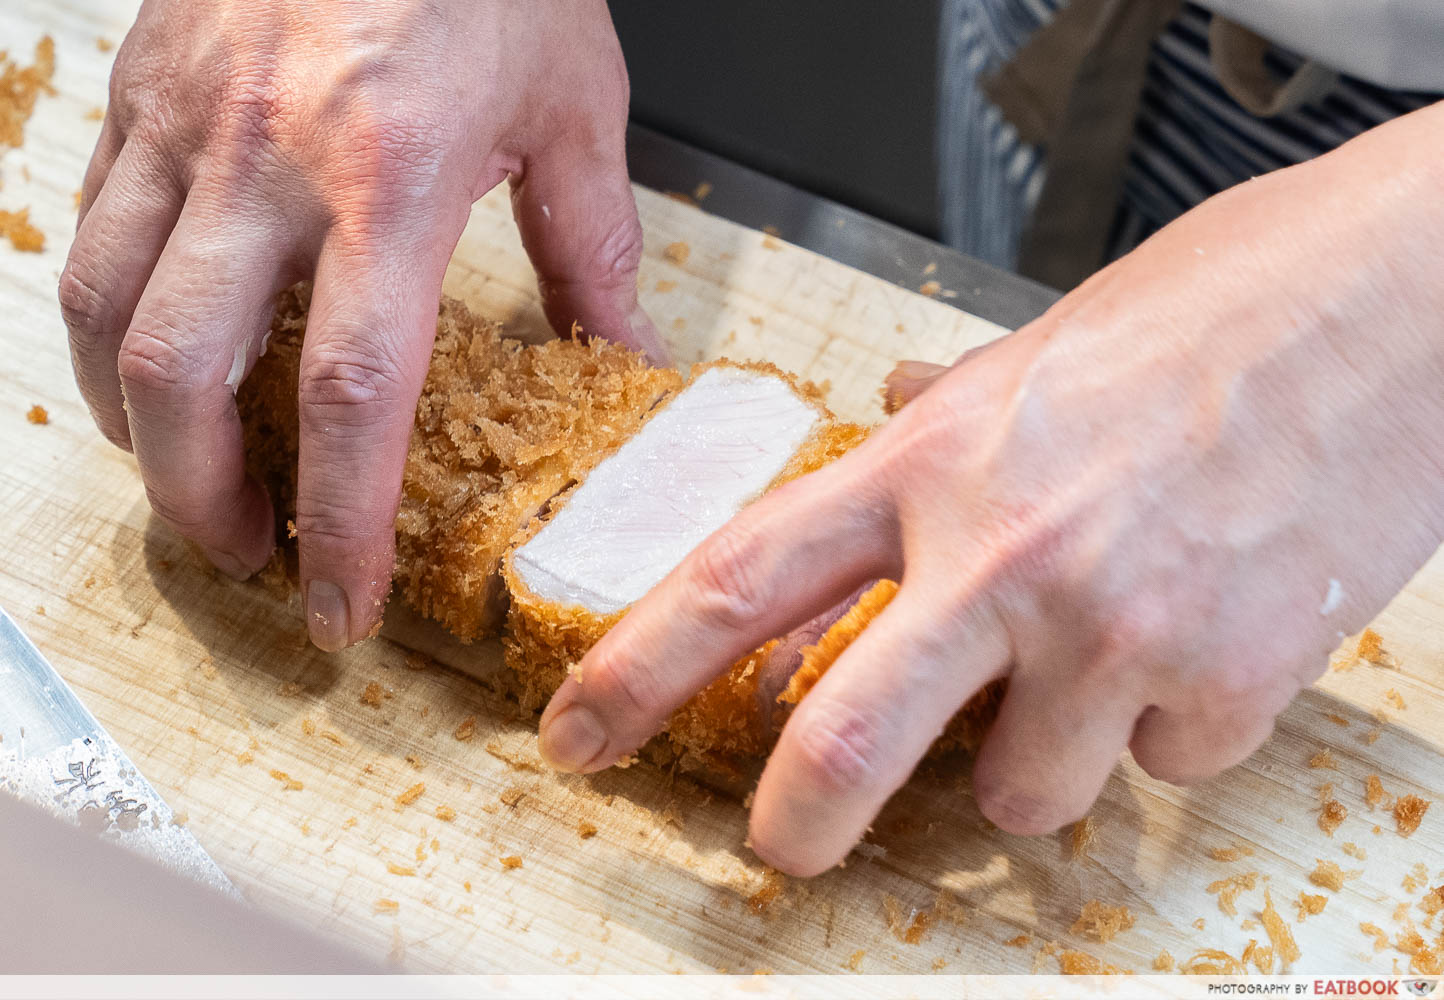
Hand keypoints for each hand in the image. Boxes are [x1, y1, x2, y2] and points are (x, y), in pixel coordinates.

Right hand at [60, 0, 664, 649]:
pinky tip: (148, 358)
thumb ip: (591, 247)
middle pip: (186, 376)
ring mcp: (184, 118)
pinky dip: (106, 322)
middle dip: (203, 499)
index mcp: (392, 175)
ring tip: (190, 477)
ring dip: (135, 425)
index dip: (341, 522)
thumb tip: (620, 355)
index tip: (341, 602)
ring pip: (105, 311)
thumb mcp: (572, 105)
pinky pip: (90, 229)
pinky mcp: (138, 85)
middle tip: (249, 555)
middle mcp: (268, 156)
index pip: (353, 394)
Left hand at [536, 103, 1443, 874]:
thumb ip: (944, 429)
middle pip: (842, 742)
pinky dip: (1167, 729)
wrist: (1391, 305)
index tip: (579, 731)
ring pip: (1023, 792)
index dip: (636, 669)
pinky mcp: (1224, 684)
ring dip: (1040, 758)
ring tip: (1096, 665)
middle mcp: (1001, 557)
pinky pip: (1161, 769)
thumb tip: (895, 442)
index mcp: (931, 466)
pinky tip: (1202, 639)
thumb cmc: (1213, 314)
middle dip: (794, 824)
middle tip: (782, 848)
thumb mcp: (1032, 357)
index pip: (739, 583)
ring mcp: (1114, 631)